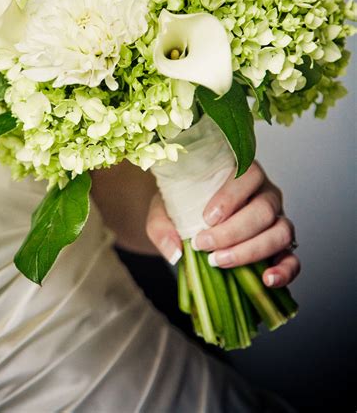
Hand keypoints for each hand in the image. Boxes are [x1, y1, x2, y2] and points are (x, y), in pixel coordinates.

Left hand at [146, 160, 299, 288]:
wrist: (189, 225)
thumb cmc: (182, 208)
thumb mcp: (164, 210)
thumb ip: (162, 226)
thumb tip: (175, 252)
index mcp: (242, 174)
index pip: (248, 174)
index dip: (231, 196)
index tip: (207, 217)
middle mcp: (265, 194)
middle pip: (264, 209)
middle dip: (234, 231)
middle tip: (204, 245)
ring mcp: (277, 220)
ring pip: (280, 232)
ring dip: (252, 250)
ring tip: (221, 262)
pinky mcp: (282, 248)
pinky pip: (293, 259)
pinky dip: (285, 271)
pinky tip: (267, 280)